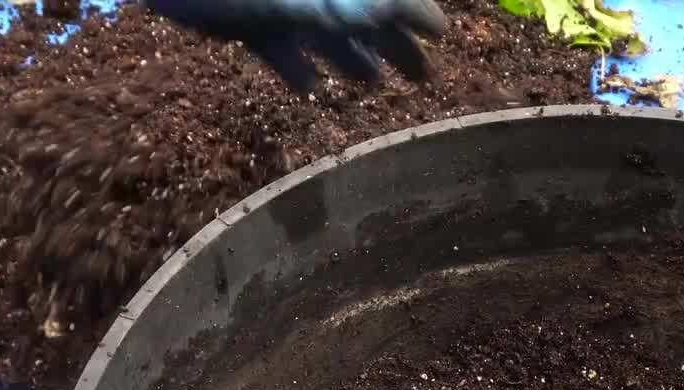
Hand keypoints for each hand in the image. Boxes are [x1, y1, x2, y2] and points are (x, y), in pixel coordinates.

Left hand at [149, 0, 447, 90]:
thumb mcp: (309, 0)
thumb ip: (352, 2)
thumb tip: (386, 15)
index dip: (415, 8)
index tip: (444, 34)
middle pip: (360, 10)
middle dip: (393, 42)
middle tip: (424, 79)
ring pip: (323, 31)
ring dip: (350, 57)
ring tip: (372, 85)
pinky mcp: (238, 20)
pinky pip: (274, 46)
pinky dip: (292, 66)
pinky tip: (310, 88)